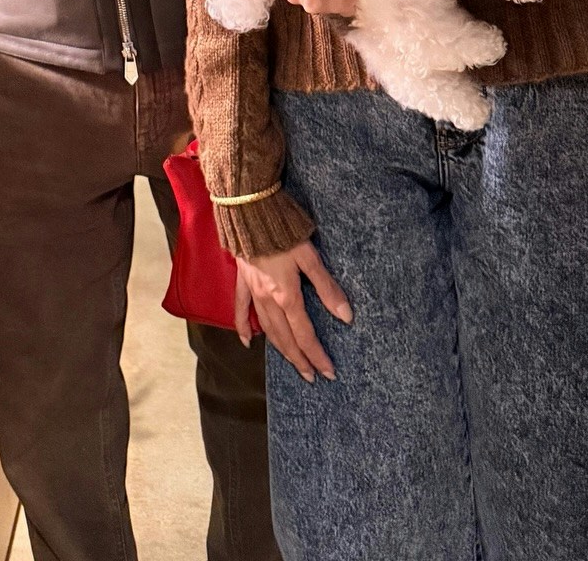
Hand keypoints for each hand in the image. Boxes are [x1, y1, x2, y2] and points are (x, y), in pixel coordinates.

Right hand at [235, 243, 351, 377]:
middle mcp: (269, 300)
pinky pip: (241, 310)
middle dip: (300, 360)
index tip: (329, 372)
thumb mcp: (310, 257)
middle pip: (285, 338)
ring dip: (280, 349)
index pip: (305, 335)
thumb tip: (346, 316)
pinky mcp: (242, 281)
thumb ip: (327, 288)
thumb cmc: (283, 231)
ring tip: (292, 363)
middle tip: (312, 377)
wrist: (249, 211)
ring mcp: (253, 292)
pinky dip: (243, 327)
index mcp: (287, 295)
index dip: (317, 355)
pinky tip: (247, 342)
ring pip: (267, 329)